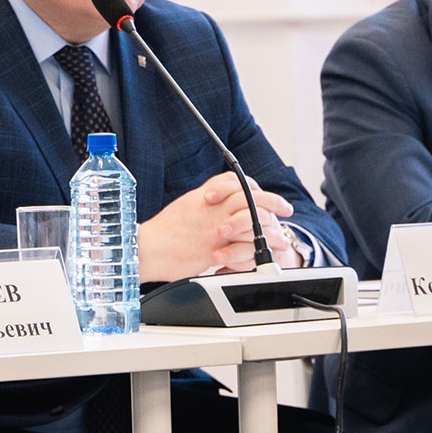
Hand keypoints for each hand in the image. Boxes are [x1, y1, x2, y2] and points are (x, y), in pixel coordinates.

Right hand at [139, 171, 295, 280]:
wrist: (146, 248)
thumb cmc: (163, 233)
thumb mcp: (186, 207)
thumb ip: (205, 202)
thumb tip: (219, 199)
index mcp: (204, 196)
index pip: (236, 181)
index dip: (255, 187)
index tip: (265, 194)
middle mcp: (212, 208)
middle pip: (251, 195)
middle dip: (272, 202)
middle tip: (285, 210)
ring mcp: (215, 226)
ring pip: (253, 216)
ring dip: (270, 226)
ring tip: (280, 236)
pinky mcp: (215, 247)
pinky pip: (245, 244)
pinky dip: (259, 247)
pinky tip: (265, 251)